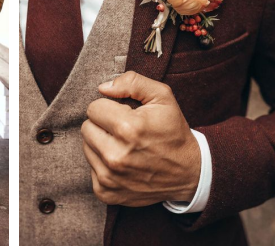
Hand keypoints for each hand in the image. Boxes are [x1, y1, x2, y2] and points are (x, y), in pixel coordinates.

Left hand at [81, 71, 199, 206]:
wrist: (189, 173)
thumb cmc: (173, 131)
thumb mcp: (162, 97)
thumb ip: (132, 82)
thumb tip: (103, 88)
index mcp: (128, 129)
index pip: (93, 108)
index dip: (109, 108)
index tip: (124, 114)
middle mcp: (115, 156)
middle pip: (86, 128)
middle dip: (102, 125)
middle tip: (123, 130)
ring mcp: (109, 177)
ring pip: (86, 147)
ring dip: (101, 143)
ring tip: (124, 145)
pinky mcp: (106, 192)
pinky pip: (90, 169)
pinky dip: (102, 164)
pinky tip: (122, 162)